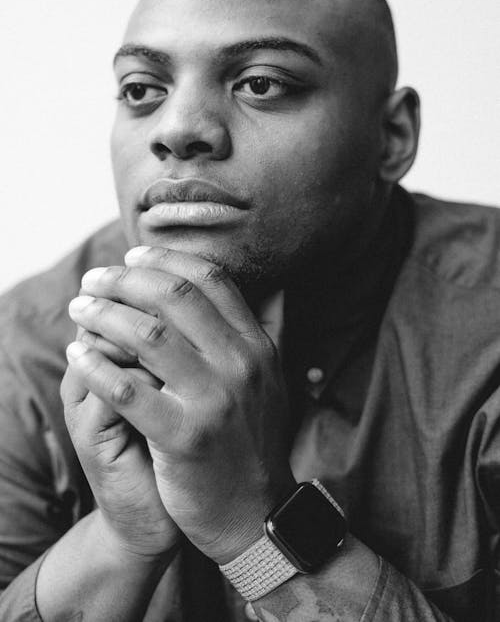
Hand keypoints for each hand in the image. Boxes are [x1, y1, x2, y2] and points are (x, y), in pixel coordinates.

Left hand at [67, 246, 295, 563]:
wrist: (253, 512)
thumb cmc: (251, 440)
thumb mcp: (271, 380)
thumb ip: (268, 329)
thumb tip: (274, 284)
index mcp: (257, 346)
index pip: (211, 280)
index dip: (166, 260)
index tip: (132, 257)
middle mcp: (240, 365)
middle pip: (175, 297)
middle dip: (125, 279)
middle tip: (95, 278)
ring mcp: (213, 400)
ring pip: (148, 335)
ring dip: (104, 314)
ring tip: (79, 308)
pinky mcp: (183, 437)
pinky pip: (127, 389)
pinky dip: (96, 366)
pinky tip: (78, 355)